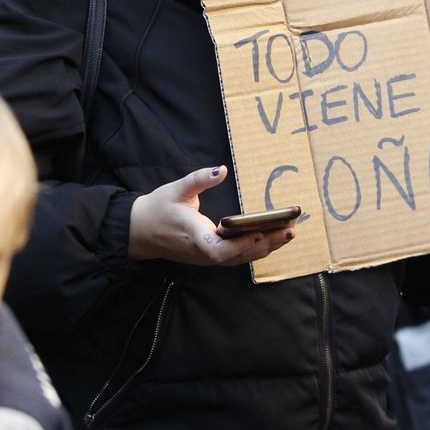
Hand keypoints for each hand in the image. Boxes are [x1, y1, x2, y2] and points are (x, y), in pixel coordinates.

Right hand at [128, 166, 296, 265]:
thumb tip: (220, 170)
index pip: (218, 249)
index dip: (240, 245)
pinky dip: (256, 250)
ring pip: (240, 259)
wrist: (139, 232)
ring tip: (289, 233)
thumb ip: (198, 180)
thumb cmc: (157, 209)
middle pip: (238, 256)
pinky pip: (236, 258)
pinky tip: (273, 240)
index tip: (260, 234)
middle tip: (290, 229)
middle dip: (266, 243)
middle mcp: (202, 253)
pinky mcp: (209, 257)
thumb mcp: (175, 189)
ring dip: (266, 248)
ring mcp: (206, 258)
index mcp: (193, 236)